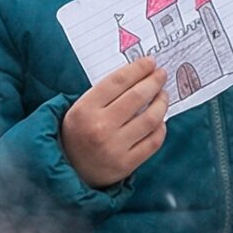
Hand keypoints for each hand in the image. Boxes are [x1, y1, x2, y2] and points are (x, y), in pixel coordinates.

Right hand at [62, 56, 168, 188]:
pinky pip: (153, 141)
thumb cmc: (78, 133)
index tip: (150, 62)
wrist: (69, 170)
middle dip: (153, 82)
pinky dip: (161, 127)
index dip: (137, 69)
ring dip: (161, 102)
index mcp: (85, 110)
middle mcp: (100, 128)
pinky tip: (160, 119)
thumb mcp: (80, 109)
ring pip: (150, 119)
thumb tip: (139, 74)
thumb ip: (105, 93)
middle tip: (161, 75)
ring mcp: (114, 148)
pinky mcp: (126, 164)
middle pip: (137, 97)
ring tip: (163, 95)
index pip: (118, 81)